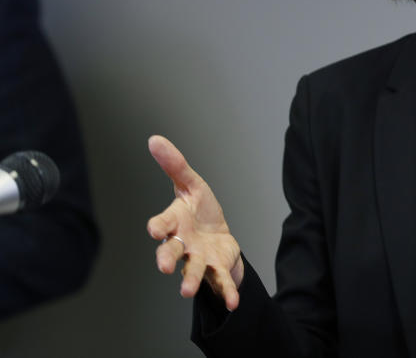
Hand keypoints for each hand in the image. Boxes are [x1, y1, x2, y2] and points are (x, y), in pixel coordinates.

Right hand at [146, 135, 243, 309]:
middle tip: (164, 267)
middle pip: (170, 252)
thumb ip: (174, 164)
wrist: (217, 234)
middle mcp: (182, 243)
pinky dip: (226, 293)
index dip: (158, 226)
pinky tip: (233, 303)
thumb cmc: (199, 209)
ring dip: (188, 280)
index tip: (155, 230)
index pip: (162, 223)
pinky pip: (219, 282)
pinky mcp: (215, 268)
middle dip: (166, 259)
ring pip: (191, 270)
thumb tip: (154, 138)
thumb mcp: (191, 183)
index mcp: (174, 221)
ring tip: (185, 291)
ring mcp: (197, 258)